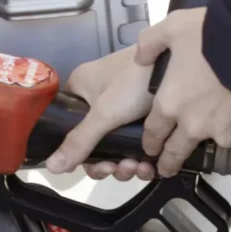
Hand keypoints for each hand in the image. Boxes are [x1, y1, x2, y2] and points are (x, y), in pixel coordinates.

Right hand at [44, 47, 156, 180]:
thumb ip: (79, 142)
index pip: (68, 128)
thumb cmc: (135, 81)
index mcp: (80, 89)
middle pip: (94, 143)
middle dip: (107, 163)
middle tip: (120, 169)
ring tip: (138, 167)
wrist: (179, 62)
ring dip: (125, 164)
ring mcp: (122, 107)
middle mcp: (97, 98)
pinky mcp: (144, 114)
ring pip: (116, 146)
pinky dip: (140, 158)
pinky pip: (135, 143)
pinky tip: (149, 166)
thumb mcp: (104, 113)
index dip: (79, 154)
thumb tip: (51, 168)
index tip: (95, 166)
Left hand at [135, 8, 230, 176]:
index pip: (153, 132)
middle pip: (176, 152)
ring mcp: (224, 134)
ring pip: (216, 142)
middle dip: (169, 162)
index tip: (151, 147)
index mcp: (171, 102)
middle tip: (168, 167)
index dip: (150, 141)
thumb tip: (141, 57)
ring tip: (227, 116)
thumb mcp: (175, 27)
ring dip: (217, 134)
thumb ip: (151, 43)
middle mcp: (194, 125)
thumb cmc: (216, 35)